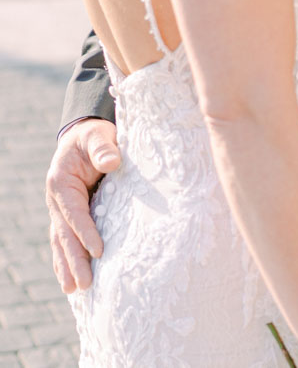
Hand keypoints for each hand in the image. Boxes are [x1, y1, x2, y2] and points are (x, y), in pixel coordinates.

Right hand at [45, 119, 120, 292]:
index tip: (99, 251)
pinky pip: (65, 240)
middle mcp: (56, 200)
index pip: (74, 213)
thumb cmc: (93, 136)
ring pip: (62, 242)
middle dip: (74, 260)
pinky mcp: (68, 215)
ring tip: (74, 290)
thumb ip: (103, 148)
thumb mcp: (97, 136)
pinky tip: (71, 278)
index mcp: (60, 182)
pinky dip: (66, 259)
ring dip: (68, 266)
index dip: (86, 232)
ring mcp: (59, 209)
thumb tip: (112, 162)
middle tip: (84, 284)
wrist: (85, 136)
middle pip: (64, 235)